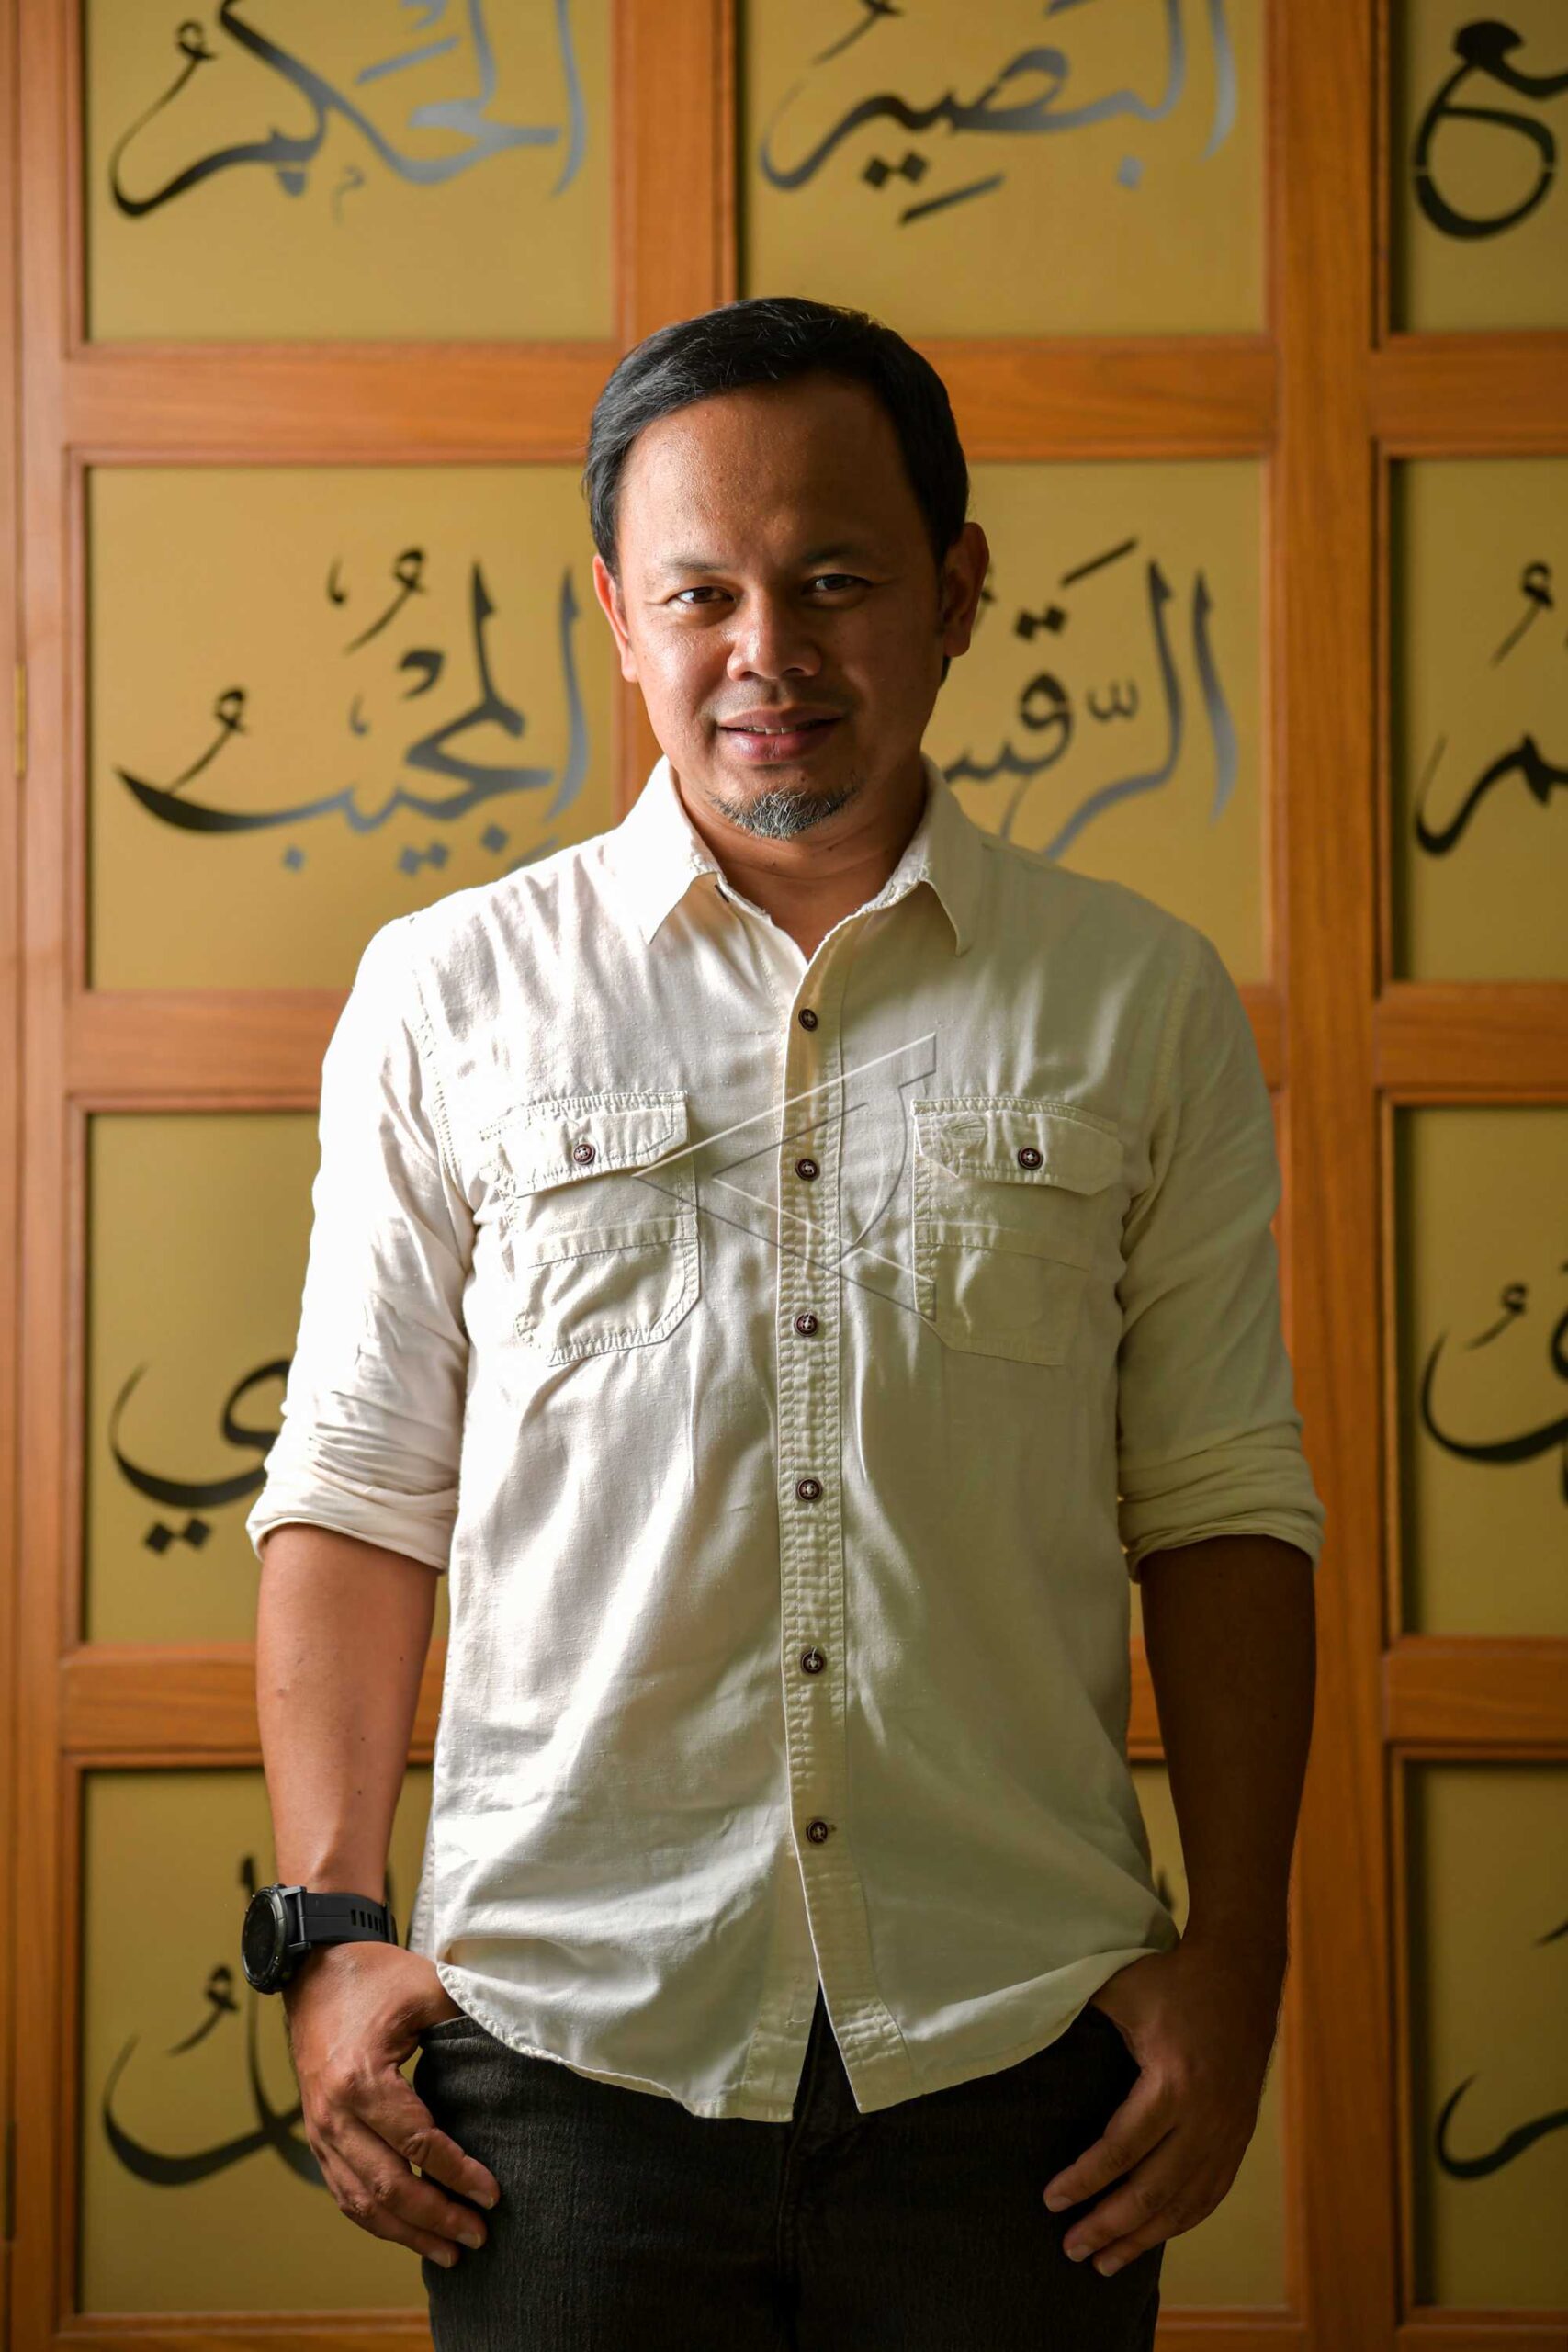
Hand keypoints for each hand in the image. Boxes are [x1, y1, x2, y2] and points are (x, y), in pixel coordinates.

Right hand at [283, 1944, 500, 2266]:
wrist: (313, 1969)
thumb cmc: (374, 1977)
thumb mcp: (425, 1986)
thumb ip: (469, 2013)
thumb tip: (523, 2034)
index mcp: (361, 2080)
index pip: (417, 2143)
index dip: (457, 2173)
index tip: (493, 2194)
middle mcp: (334, 2115)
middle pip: (388, 2187)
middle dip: (436, 2218)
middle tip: (478, 2236)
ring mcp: (320, 2130)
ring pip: (362, 2202)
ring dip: (406, 2233)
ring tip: (449, 2252)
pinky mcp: (317, 2136)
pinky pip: (344, 2192)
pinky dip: (377, 2220)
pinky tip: (408, 2233)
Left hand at [1041, 1939, 1284, 2276]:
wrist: (1242, 1973)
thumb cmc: (1174, 1978)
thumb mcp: (1123, 1989)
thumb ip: (1079, 2014)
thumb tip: (1024, 2027)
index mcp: (1172, 2083)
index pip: (1122, 2149)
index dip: (1085, 2180)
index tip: (1051, 2201)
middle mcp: (1205, 2117)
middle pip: (1153, 2190)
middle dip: (1110, 2226)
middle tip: (1072, 2250)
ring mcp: (1228, 2132)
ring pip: (1184, 2203)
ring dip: (1144, 2238)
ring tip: (1106, 2264)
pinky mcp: (1239, 2135)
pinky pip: (1210, 2194)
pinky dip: (1180, 2221)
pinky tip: (1155, 2237)